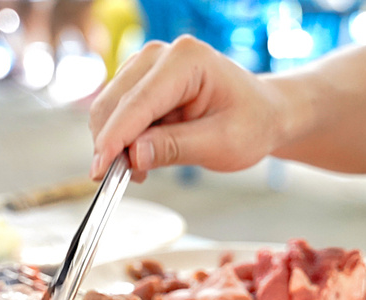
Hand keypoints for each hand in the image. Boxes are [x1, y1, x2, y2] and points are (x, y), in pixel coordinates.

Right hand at [89, 36, 290, 181]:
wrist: (264, 113)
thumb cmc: (253, 123)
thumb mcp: (222, 143)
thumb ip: (176, 147)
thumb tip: (134, 155)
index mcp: (187, 60)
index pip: (139, 102)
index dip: (116, 138)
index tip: (101, 169)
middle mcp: (161, 54)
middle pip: (114, 102)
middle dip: (112, 143)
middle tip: (123, 179)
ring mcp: (147, 65)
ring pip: (109, 108)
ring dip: (117, 143)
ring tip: (144, 170)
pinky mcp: (140, 81)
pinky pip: (117, 111)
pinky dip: (123, 138)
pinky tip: (143, 155)